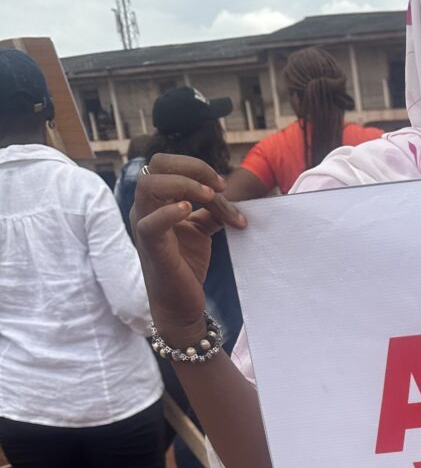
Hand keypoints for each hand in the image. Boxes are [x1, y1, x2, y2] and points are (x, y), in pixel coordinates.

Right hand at [132, 154, 246, 345]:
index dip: (196, 167)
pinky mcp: (151, 248)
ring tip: (209, 198)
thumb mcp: (201, 230)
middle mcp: (145, 208)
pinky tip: (188, 211)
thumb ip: (211, 210)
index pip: (166, 164)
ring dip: (184, 185)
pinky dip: (169, 213)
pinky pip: (150, 223)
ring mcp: (145, 226)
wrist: (181, 303)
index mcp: (156, 201)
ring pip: (148, 185)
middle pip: (156, 165)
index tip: (222, 185)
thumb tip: (228, 194)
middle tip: (217, 187)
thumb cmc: (186, 264)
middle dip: (191, 168)